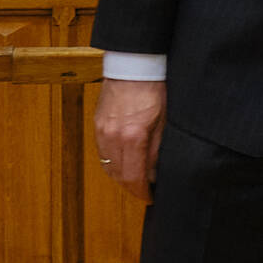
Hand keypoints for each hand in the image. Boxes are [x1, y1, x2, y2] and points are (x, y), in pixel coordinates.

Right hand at [95, 79, 166, 202]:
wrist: (134, 65)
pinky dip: (113, 163)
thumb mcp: (166, 120)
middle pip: (119, 176)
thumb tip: (155, 172)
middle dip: (132, 188)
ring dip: (121, 177)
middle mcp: (113, 137)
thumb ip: (159, 148)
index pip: (134, 177)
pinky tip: (124, 162)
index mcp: (134, 136)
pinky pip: (102, 153)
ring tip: (136, 179)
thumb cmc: (156, 89)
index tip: (150, 198)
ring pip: (108, 166)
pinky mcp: (97, 125)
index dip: (141, 192)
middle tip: (145, 191)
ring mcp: (102, 131)